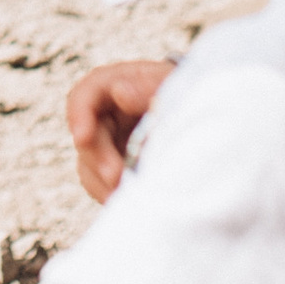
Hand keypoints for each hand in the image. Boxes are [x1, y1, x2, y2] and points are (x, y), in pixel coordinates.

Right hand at [67, 60, 177, 200]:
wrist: (205, 117)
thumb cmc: (187, 94)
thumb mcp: (172, 85)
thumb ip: (147, 87)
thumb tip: (119, 93)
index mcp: (115, 85)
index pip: (84, 96)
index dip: (78, 116)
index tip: (83, 137)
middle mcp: (107, 114)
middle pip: (87, 137)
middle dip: (99, 159)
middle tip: (116, 177)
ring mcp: (111, 142)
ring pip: (90, 165)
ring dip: (105, 181)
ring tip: (127, 193)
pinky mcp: (118, 167)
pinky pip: (104, 184)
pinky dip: (113, 192)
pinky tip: (131, 198)